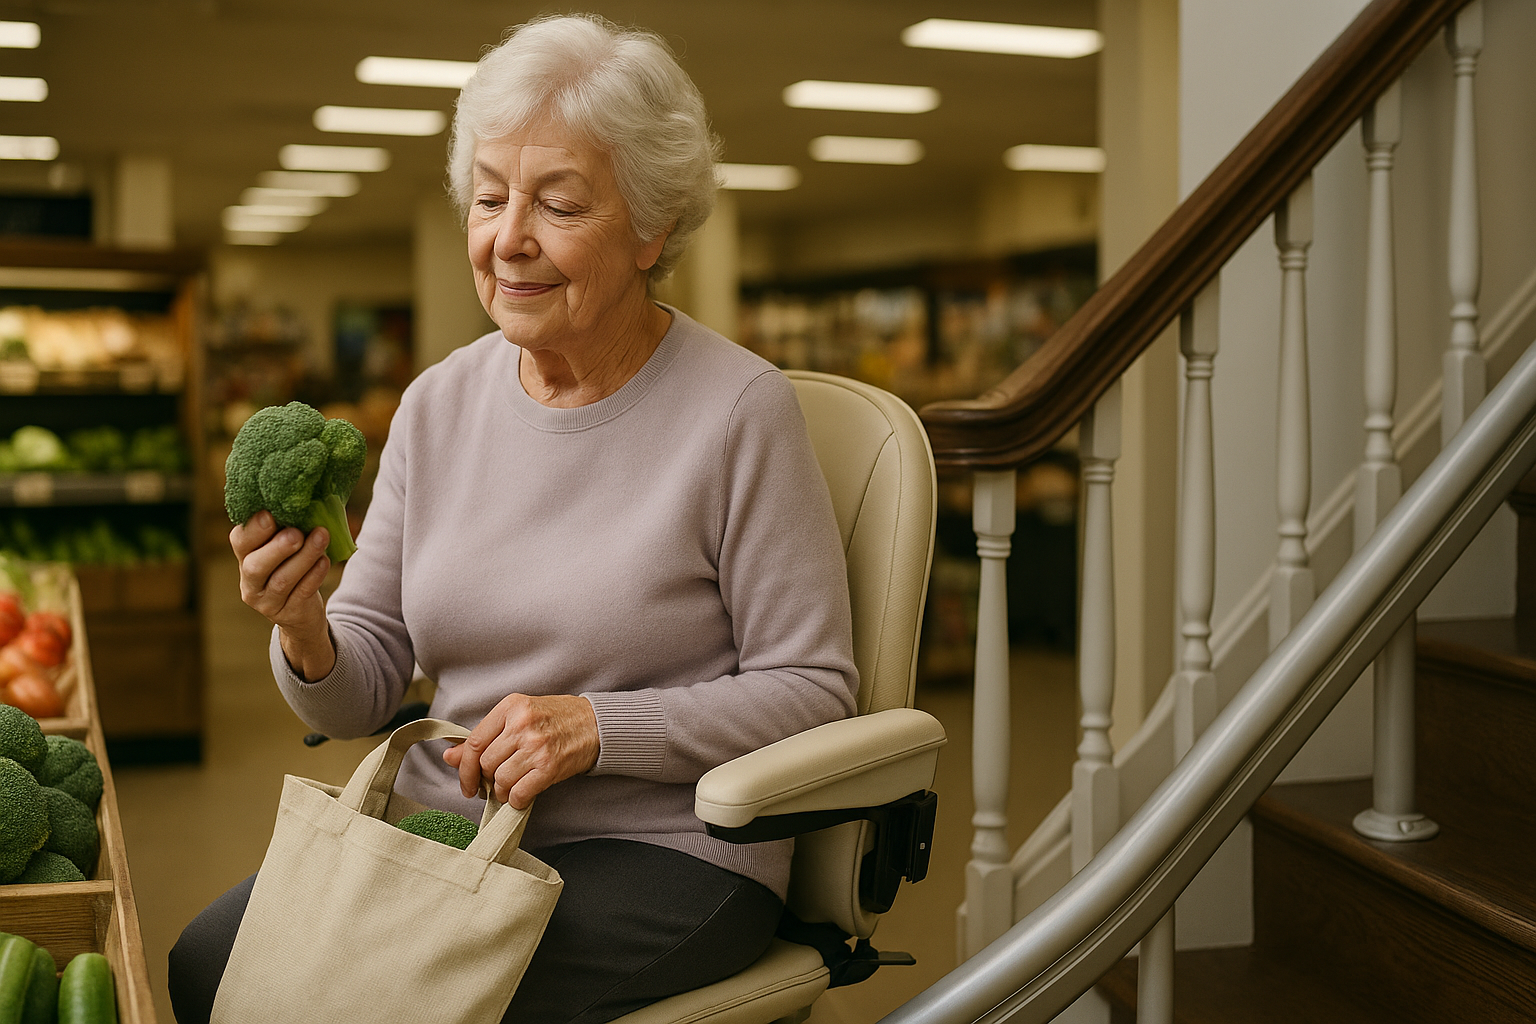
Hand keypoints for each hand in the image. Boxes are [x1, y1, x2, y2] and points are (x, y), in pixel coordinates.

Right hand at [230, 511, 334, 679]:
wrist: (302, 611)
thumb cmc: (293, 565)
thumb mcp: (285, 547)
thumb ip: (287, 527)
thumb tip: (306, 499)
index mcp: (245, 556)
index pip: (240, 541)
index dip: (253, 529)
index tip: (270, 514)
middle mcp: (249, 580)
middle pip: (255, 565)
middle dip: (277, 548)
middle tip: (296, 533)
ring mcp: (266, 601)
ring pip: (282, 580)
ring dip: (304, 557)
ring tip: (321, 538)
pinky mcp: (287, 613)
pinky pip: (300, 593)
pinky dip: (314, 575)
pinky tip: (325, 561)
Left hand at [443, 693, 599, 807]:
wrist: (596, 724)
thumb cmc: (556, 718)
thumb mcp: (518, 716)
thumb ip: (485, 736)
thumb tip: (449, 756)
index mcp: (510, 707)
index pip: (474, 743)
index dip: (464, 768)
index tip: (467, 783)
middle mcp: (522, 724)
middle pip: (486, 764)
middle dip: (487, 780)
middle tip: (495, 783)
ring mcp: (537, 746)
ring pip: (501, 780)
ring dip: (502, 791)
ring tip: (511, 787)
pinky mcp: (550, 766)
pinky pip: (519, 793)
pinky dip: (516, 800)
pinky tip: (522, 795)